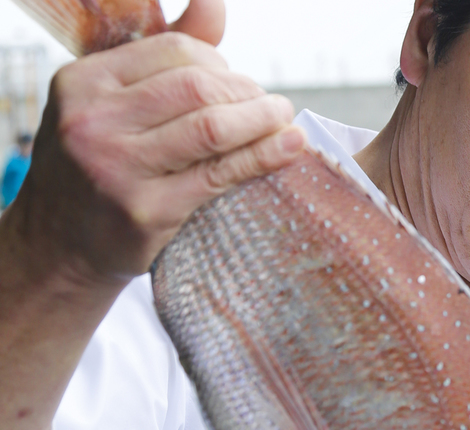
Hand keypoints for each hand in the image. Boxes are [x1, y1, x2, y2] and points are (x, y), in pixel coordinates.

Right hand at [0, 0, 305, 429]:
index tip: (240, 84)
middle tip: (272, 105)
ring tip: (286, 120)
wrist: (59, 247)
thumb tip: (213, 4)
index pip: (176, 52)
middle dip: (248, 92)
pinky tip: (292, 147)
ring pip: (214, 126)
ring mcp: (116, 167)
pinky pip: (222, 173)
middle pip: (199, 86)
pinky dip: (266, 155)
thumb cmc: (100, 166)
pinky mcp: (146, 210)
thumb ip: (163, 55)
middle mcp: (93, 121)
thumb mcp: (112, 106)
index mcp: (83, 83)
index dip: (222, 64)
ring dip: (264, 120)